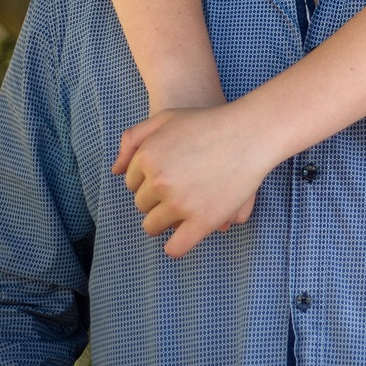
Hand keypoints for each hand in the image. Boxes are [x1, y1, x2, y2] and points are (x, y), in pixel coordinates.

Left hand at [117, 102, 275, 256]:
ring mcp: (181, 203)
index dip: (150, 179)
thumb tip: (115, 171)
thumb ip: (134, 138)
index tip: (170, 173)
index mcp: (147, 157)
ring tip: (184, 208)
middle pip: (142, 204)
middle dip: (156, 199)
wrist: (250, 131)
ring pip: (153, 226)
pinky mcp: (203, 220)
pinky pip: (176, 247)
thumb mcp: (166, 117)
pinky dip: (175, 247)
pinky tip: (184, 236)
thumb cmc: (208, 122)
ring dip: (164, 220)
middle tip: (181, 188)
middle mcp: (159, 182)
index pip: (133, 183)